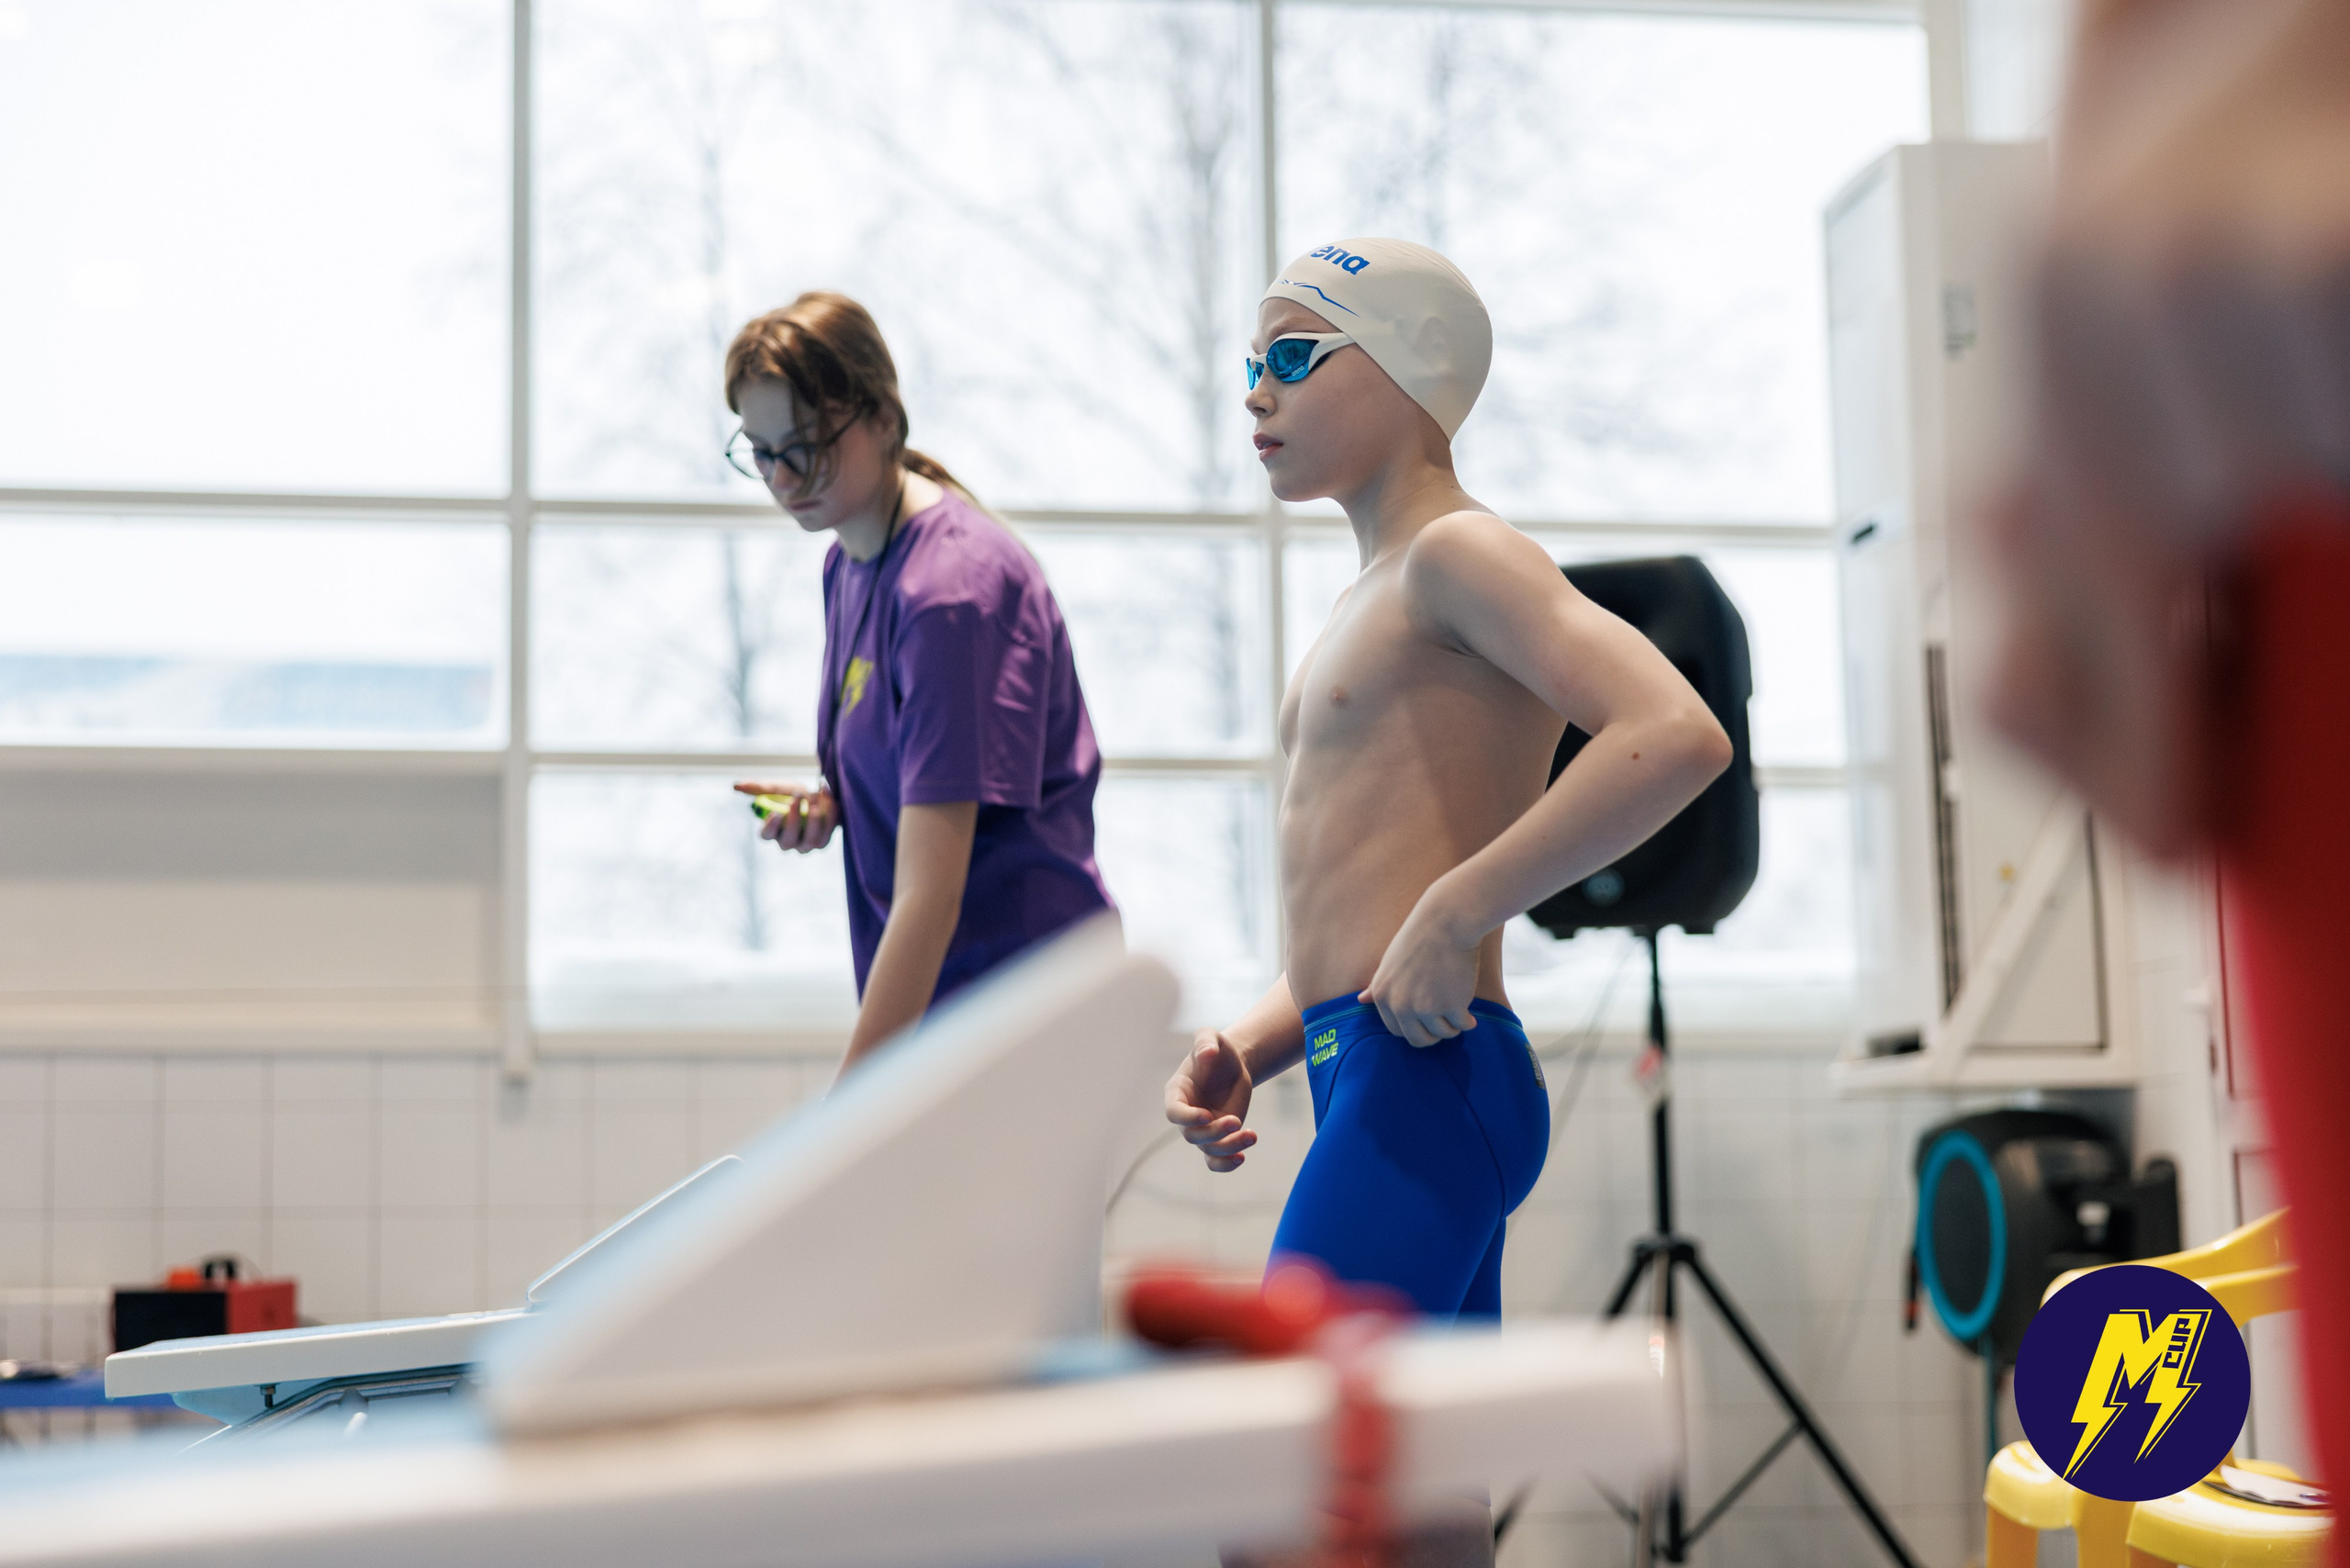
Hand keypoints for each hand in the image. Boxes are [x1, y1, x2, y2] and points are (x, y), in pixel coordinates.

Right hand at [733, 781, 838, 851]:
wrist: (821, 797)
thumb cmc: (794, 794)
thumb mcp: (778, 788)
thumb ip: (758, 788)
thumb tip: (736, 785)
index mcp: (773, 831)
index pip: (766, 835)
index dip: (770, 827)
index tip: (775, 813)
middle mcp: (789, 842)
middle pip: (788, 841)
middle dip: (793, 820)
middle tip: (798, 798)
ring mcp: (807, 845)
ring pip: (810, 841)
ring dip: (813, 821)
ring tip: (814, 800)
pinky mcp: (824, 841)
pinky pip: (828, 832)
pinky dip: (829, 813)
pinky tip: (826, 794)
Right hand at [1164, 1028, 1255, 1171]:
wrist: (1233, 1065)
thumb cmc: (1217, 1050)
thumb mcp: (1210, 1037)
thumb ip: (1205, 1041)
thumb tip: (1207, 1054)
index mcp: (1177, 1093)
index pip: (1174, 1112)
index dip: (1188, 1118)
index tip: (1207, 1115)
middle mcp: (1187, 1116)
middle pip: (1193, 1135)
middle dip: (1215, 1132)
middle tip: (1236, 1120)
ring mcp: (1202, 1129)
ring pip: (1208, 1150)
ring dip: (1229, 1148)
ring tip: (1251, 1135)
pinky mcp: (1218, 1138)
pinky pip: (1216, 1160)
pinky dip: (1226, 1164)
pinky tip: (1242, 1157)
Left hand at [1360, 892, 1480, 1046]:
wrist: (1446, 921)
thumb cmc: (1419, 937)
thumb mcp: (1389, 961)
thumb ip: (1377, 986)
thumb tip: (1360, 1000)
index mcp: (1382, 995)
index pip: (1395, 1031)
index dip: (1413, 1027)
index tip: (1425, 1018)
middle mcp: (1400, 1005)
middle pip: (1418, 1040)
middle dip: (1433, 1034)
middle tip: (1444, 1020)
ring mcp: (1426, 1008)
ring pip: (1443, 1034)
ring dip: (1452, 1026)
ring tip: (1457, 1009)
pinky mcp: (1452, 1006)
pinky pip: (1463, 1026)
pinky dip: (1468, 1021)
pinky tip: (1469, 1011)